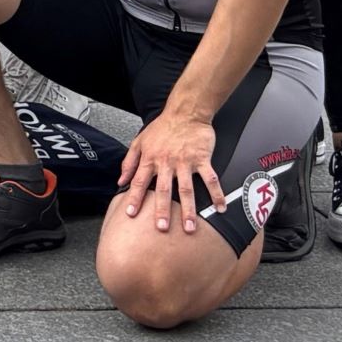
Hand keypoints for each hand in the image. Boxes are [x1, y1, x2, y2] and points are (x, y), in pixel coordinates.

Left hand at [119, 106, 227, 234]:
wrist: (185, 113)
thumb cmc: (161, 128)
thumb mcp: (139, 142)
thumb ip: (129, 162)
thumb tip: (120, 181)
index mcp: (150, 159)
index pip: (139, 181)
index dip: (135, 198)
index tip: (131, 214)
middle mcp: (166, 163)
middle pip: (163, 190)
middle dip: (162, 210)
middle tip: (162, 228)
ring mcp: (185, 162)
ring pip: (186, 189)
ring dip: (188, 209)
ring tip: (189, 227)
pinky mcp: (202, 159)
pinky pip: (210, 179)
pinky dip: (217, 194)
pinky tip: (220, 208)